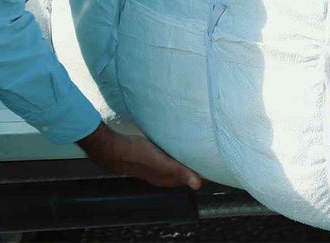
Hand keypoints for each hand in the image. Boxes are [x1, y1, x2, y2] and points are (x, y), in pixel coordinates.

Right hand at [78, 123, 202, 189]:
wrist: (114, 148)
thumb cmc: (137, 154)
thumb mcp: (161, 162)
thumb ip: (179, 172)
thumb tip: (198, 185)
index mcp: (166, 179)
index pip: (190, 180)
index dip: (202, 174)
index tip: (216, 164)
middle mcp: (162, 175)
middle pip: (185, 173)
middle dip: (197, 166)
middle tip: (211, 153)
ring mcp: (156, 166)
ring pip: (176, 165)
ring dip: (186, 159)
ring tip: (199, 148)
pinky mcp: (151, 157)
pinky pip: (168, 157)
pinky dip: (177, 153)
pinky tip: (179, 144)